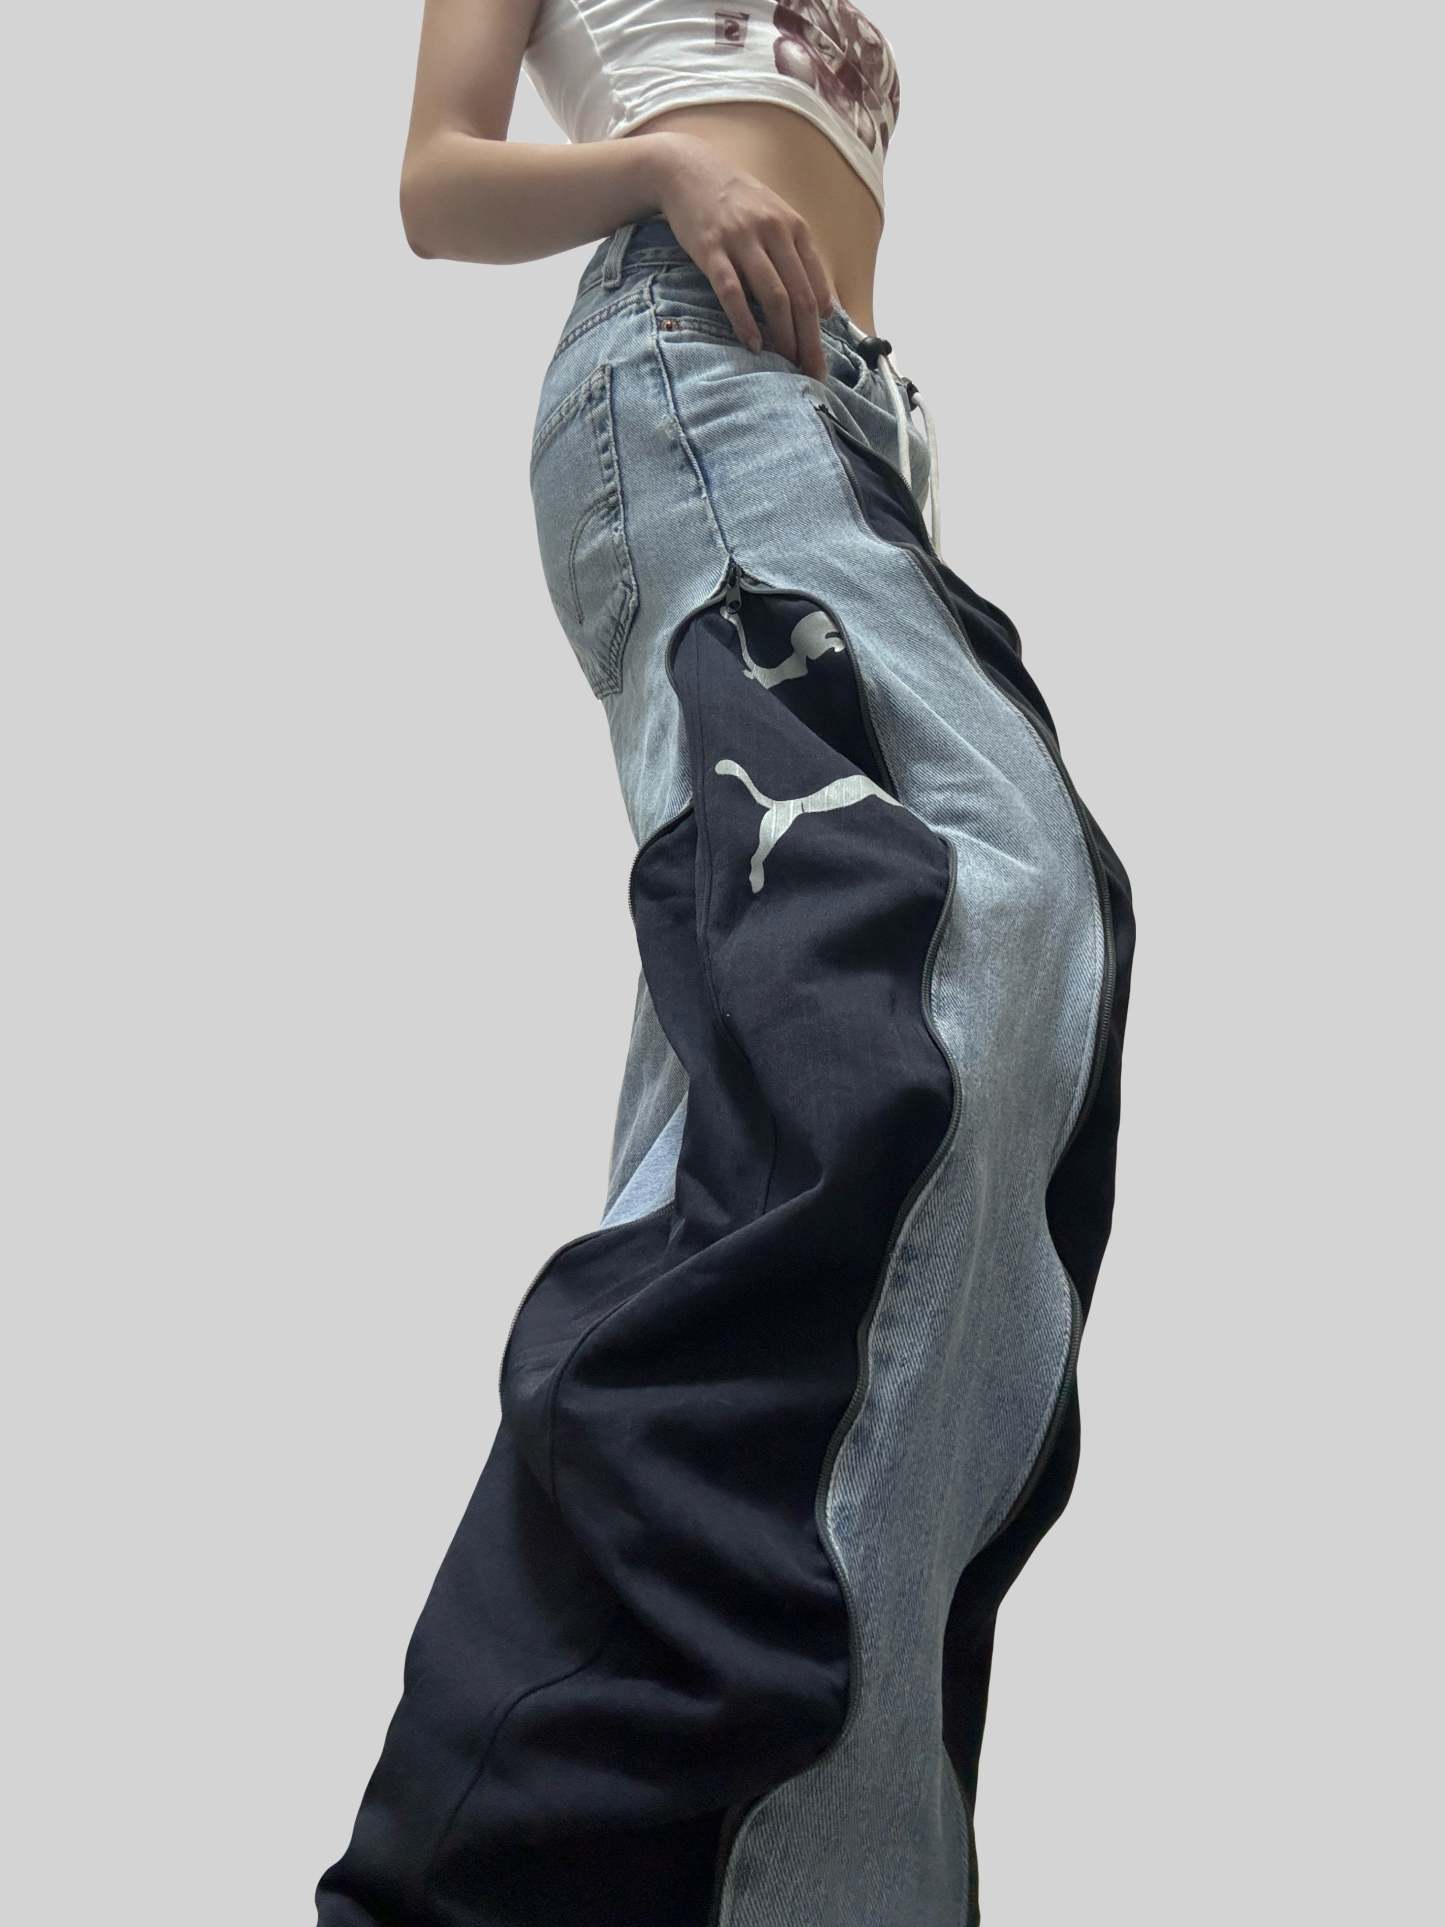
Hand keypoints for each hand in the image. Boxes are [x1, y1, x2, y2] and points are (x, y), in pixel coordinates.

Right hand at [647, 132, 836, 380]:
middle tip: (812, 373)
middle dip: (809, 341)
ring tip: (786, 364)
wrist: (688, 171)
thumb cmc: (736, 202)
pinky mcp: (711, 249)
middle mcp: (773, 232)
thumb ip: (799, 257)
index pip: (816, 287)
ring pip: (772, 296)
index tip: (823, 357)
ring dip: (783, 336)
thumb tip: (825, 307)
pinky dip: (744, 321)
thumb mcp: (775, 219)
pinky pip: (732, 292)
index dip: (823, 329)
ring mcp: (742, 240)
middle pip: (799, 297)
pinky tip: (752, 344)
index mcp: (794, 228)